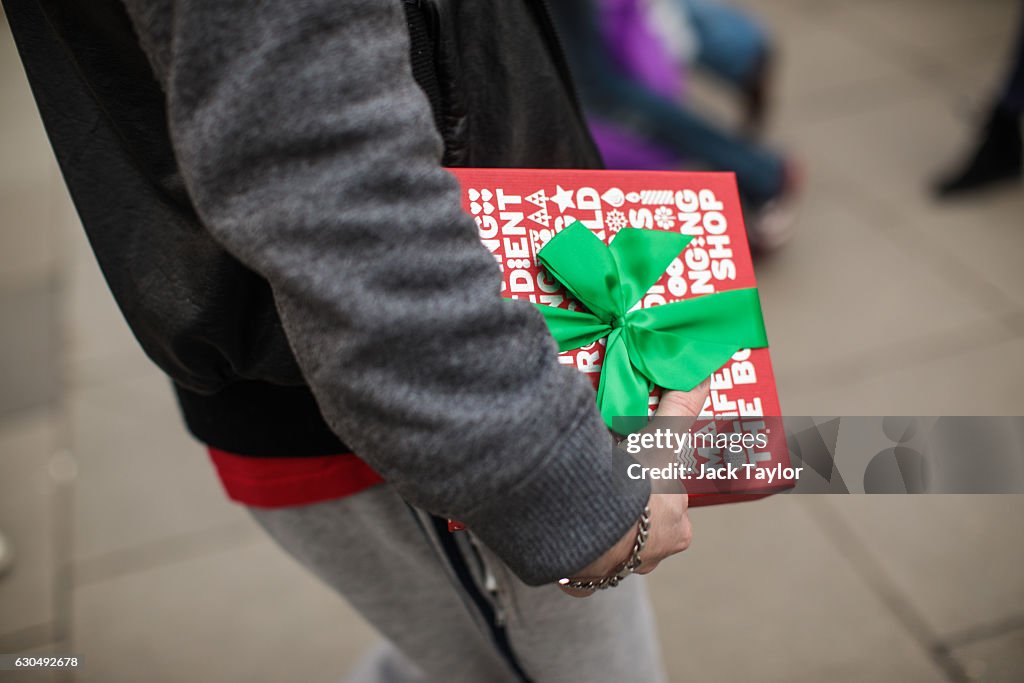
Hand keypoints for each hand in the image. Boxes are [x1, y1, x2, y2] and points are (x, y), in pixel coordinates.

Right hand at [559, 380, 708, 596]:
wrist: (586, 523)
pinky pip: (579, 573)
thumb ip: (680, 407)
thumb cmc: (630, 486)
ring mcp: (617, 572)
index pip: (668, 504)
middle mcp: (652, 556)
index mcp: (676, 529)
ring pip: (612, 551)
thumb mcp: (659, 439)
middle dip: (628, 510)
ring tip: (580, 504)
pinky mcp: (583, 581)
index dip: (651, 485)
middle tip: (605, 481)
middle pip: (643, 530)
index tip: (634, 470)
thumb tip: (705, 375)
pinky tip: (561, 537)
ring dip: (600, 532)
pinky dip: (572, 558)